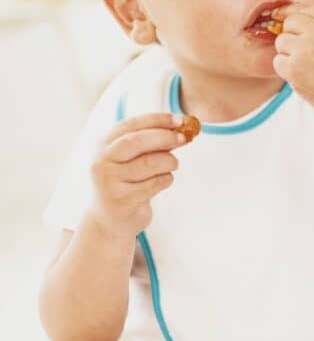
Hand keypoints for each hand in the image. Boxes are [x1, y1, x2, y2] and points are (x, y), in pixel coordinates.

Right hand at [88, 113, 187, 239]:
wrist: (110, 220)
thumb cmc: (127, 182)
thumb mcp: (132, 158)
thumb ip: (150, 144)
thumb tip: (181, 129)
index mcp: (104, 144)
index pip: (131, 125)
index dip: (156, 120)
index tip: (179, 120)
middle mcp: (102, 161)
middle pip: (136, 141)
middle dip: (164, 137)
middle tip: (183, 138)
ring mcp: (109, 182)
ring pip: (149, 163)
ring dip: (169, 161)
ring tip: (174, 164)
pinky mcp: (122, 200)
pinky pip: (154, 183)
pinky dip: (167, 179)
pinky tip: (165, 180)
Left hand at [271, 3, 313, 115]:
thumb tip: (287, 16)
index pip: (304, 10)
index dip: (293, 16)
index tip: (285, 23)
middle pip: (289, 23)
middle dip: (292, 37)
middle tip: (305, 55)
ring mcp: (305, 48)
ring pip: (281, 41)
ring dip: (288, 54)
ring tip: (306, 67)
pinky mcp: (294, 67)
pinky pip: (278, 61)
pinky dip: (285, 70)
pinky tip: (301, 77)